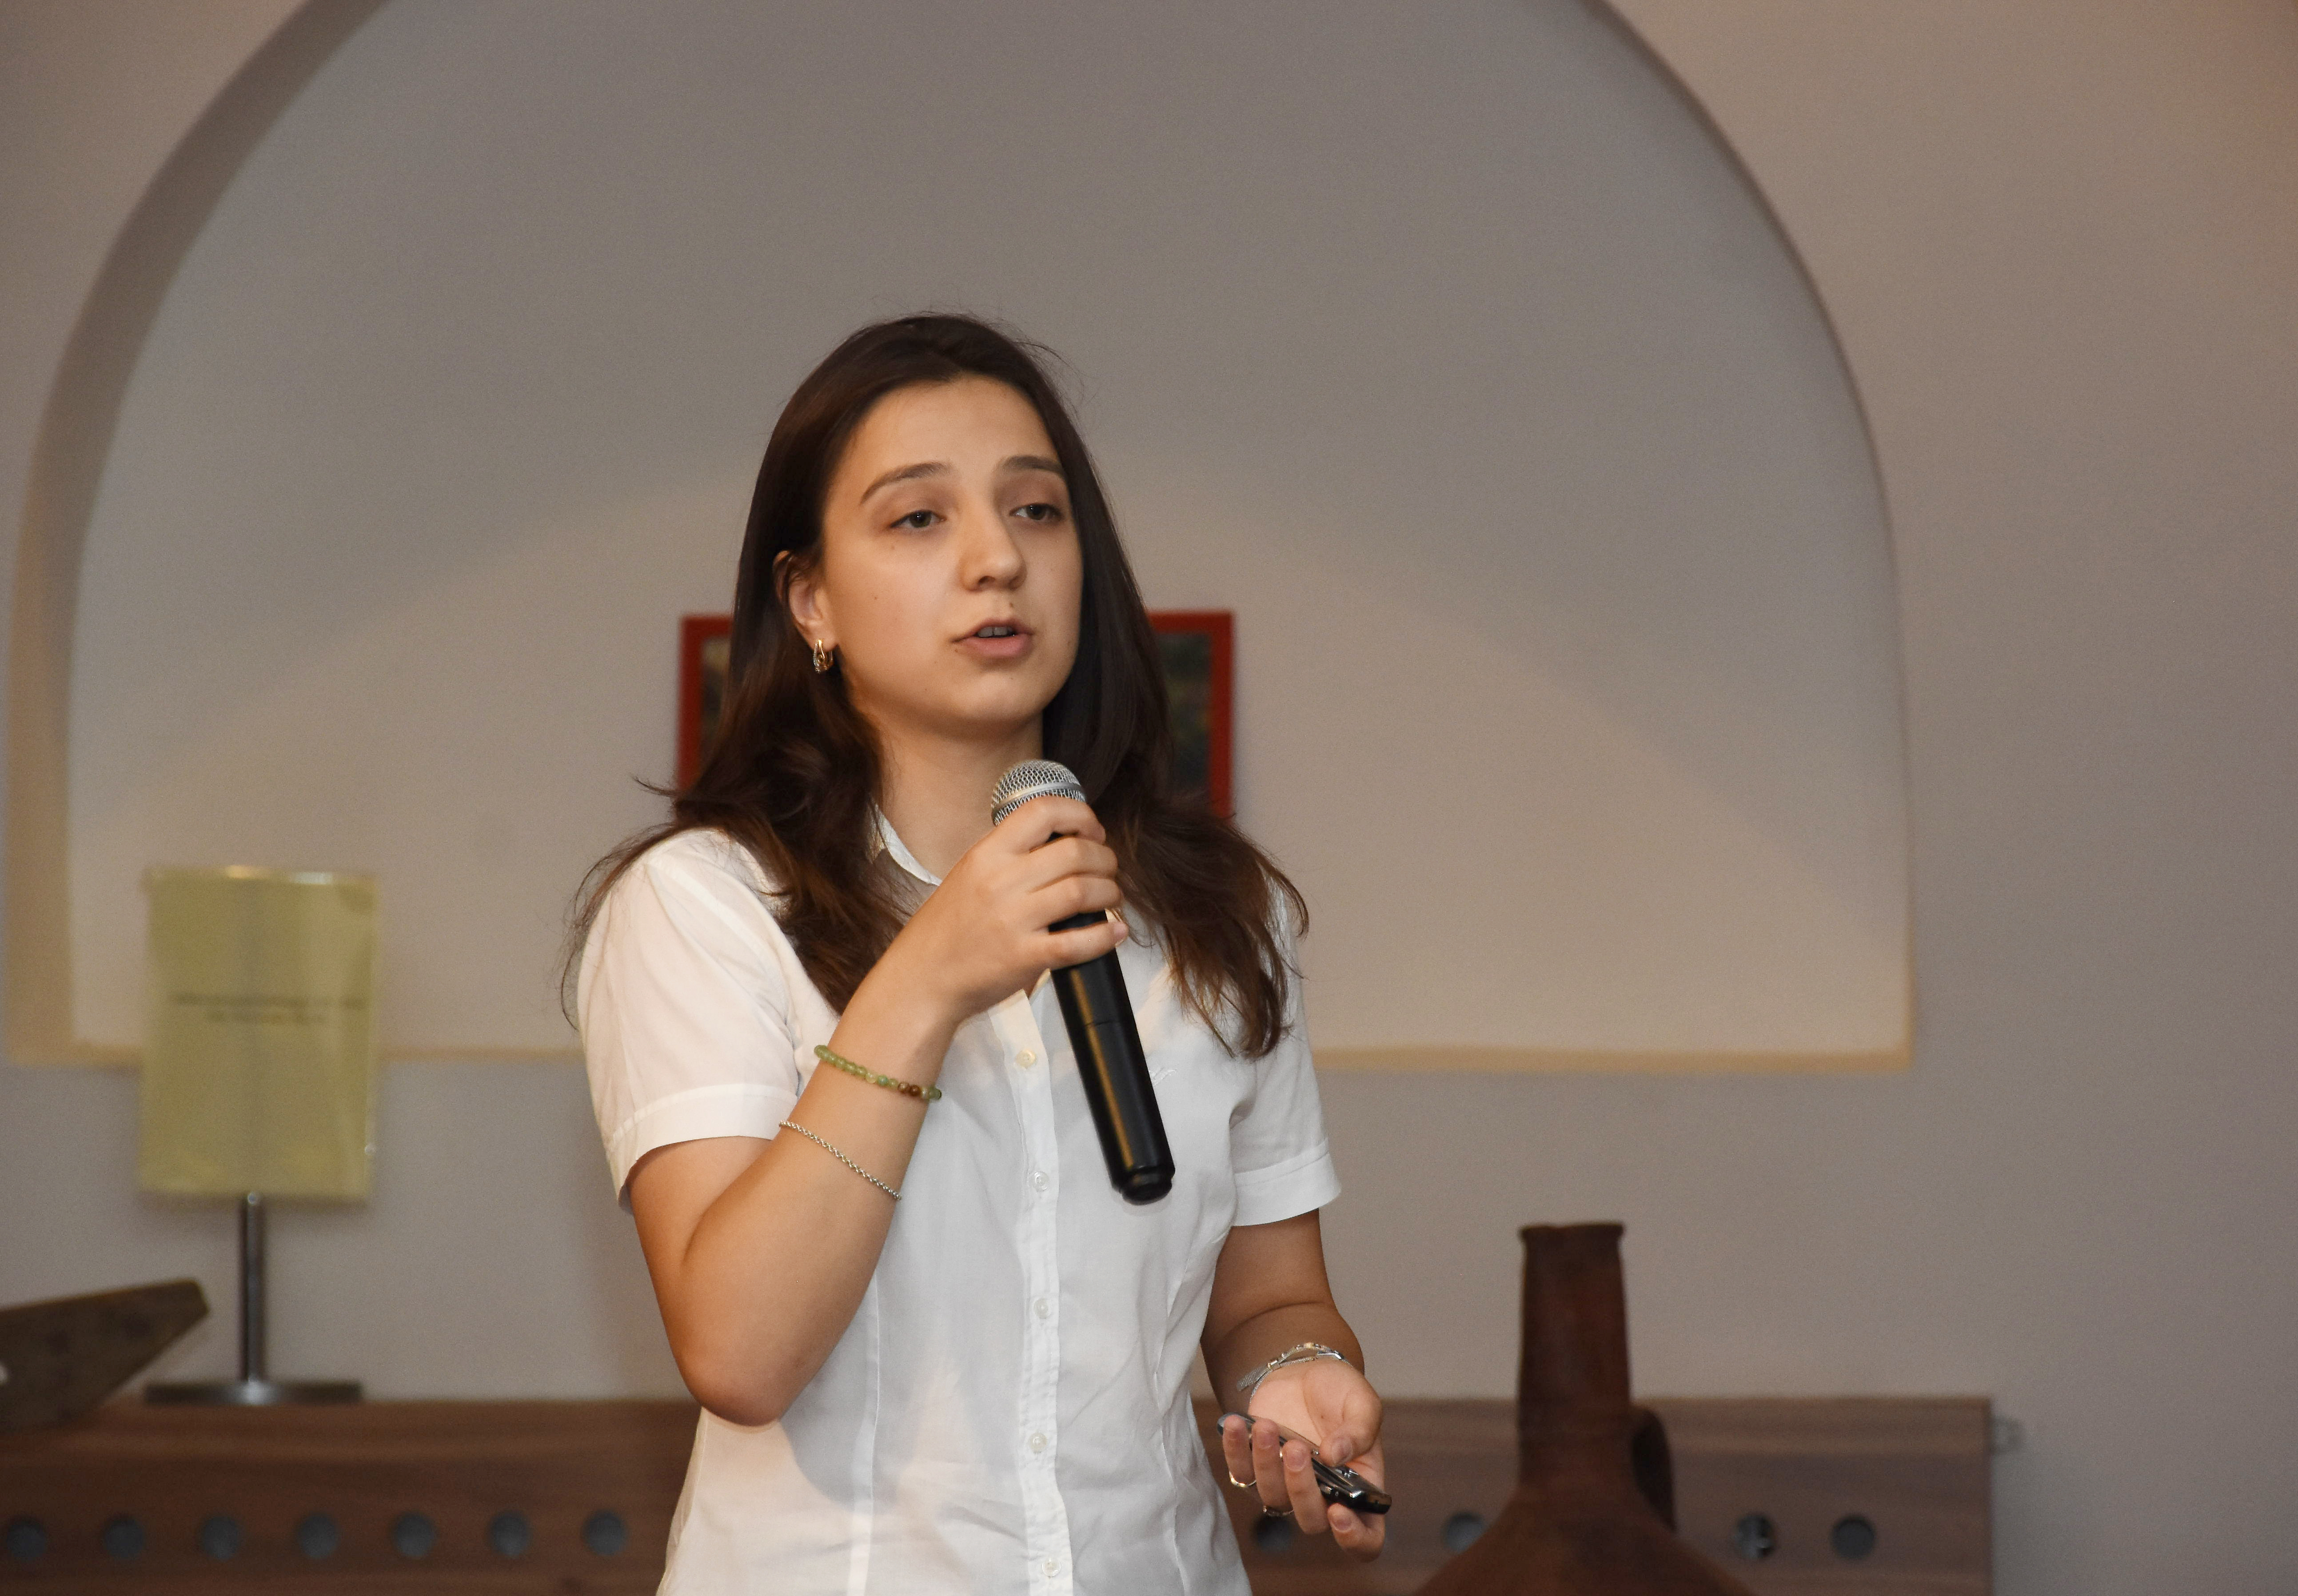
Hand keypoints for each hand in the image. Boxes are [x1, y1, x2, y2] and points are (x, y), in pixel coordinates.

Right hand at [876, 795, 1126, 1024]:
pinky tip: (1114, 931)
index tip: (1092, 830)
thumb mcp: (969, 874)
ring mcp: (1012, 920)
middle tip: (1107, 869)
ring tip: (1110, 897)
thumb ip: (1010, 856)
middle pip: (1074, 851)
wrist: (922, 978)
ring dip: (1109, 892)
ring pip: (1082, 890)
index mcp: (987, 854)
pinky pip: (1078, 942)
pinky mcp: (1024, 957)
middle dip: (1104, 858)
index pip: (1041, 811)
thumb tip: (1064, 841)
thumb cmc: (948, 928)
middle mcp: (1000, 881)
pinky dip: (1104, 935)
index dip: (1079, 815)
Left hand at [1218, 1359, 1386, 1560]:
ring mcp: (1286, 1484)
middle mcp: (1323, 1494)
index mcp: (1359, 1487)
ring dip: (1266, 1463)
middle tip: (1296, 1448)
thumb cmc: (1340, 1391)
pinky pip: (1240, 1473)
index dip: (1354, 1537)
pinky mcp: (1255, 1468)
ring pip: (1272, 1497)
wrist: (1305, 1370)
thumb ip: (1358, 1431)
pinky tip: (1236, 1424)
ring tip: (1266, 1425)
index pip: (1366, 1535)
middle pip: (1311, 1520)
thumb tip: (1335, 1456)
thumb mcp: (1362, 1403)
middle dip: (1300, 1488)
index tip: (1338, 1511)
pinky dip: (1235, 1451)